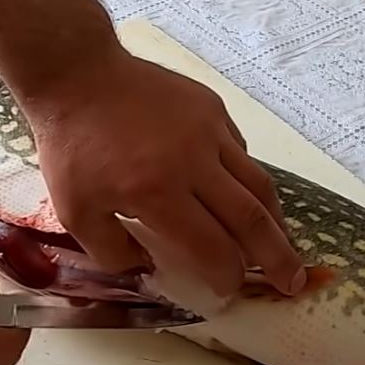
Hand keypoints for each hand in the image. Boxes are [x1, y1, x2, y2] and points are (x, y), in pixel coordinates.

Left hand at [24, 50, 305, 296]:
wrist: (78, 74)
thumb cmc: (72, 148)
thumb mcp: (75, 212)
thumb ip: (113, 251)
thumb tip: (149, 268)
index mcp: (158, 193)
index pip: (212, 247)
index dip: (228, 276)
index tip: (232, 290)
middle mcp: (193, 163)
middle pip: (251, 219)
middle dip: (277, 257)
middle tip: (292, 281)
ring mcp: (209, 131)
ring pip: (258, 183)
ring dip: (275, 220)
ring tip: (281, 242)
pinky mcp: (212, 108)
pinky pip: (240, 153)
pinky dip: (247, 181)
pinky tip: (242, 196)